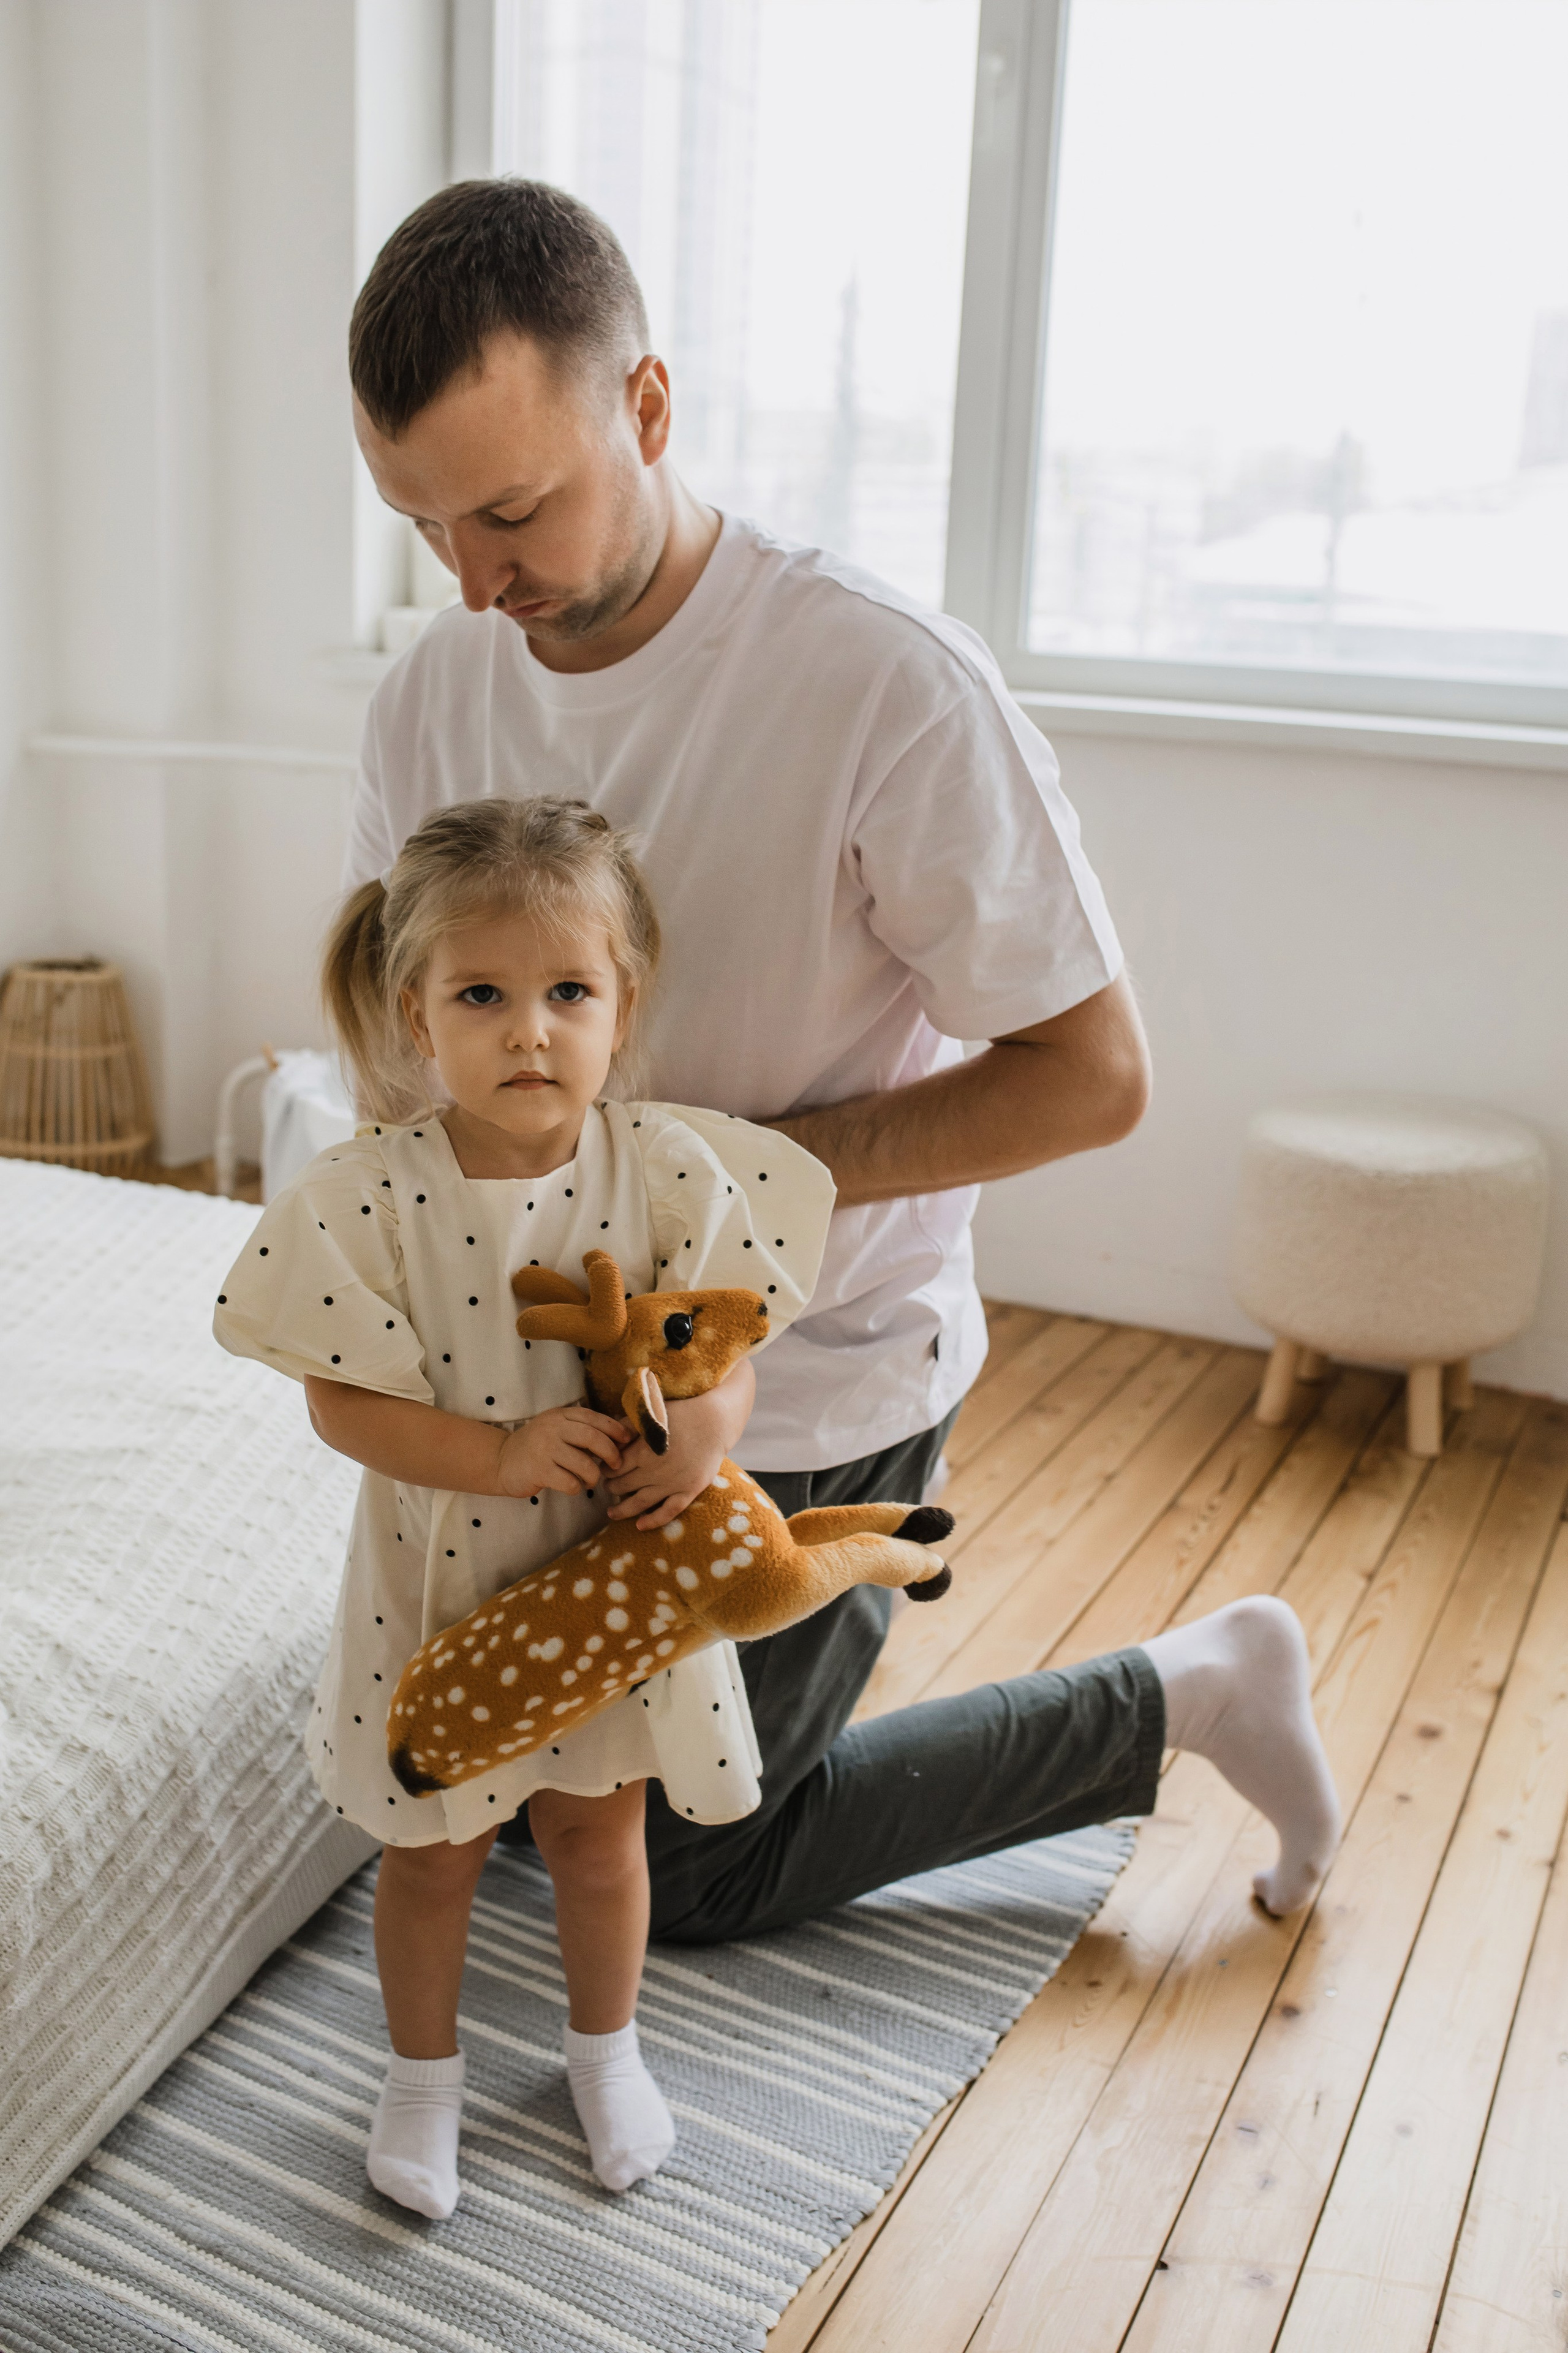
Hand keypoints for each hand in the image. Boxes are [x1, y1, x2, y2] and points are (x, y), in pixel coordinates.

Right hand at [498, 1405, 630, 1500]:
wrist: (501, 1461)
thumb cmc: (537, 1447)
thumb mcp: (556, 1429)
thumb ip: (580, 1429)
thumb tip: (618, 1437)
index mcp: (560, 1416)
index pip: (593, 1417)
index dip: (614, 1428)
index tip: (627, 1440)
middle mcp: (552, 1428)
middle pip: (593, 1438)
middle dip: (611, 1452)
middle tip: (616, 1464)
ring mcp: (544, 1449)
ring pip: (584, 1463)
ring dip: (594, 1475)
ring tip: (592, 1480)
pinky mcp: (539, 1471)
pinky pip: (570, 1482)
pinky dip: (577, 1487)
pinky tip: (574, 1487)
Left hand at [605, 1390, 728, 1528]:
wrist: (715, 1422)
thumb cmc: (681, 1414)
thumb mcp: (651, 1414)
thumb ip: (628, 1425)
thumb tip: (609, 1439)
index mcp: (642, 1451)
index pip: (615, 1467)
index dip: (606, 1470)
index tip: (604, 1470)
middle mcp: (654, 1471)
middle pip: (624, 1486)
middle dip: (612, 1487)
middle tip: (607, 1487)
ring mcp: (672, 1483)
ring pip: (640, 1503)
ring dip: (622, 1510)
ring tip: (611, 1513)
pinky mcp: (689, 1490)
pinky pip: (668, 1511)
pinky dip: (653, 1521)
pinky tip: (639, 1526)